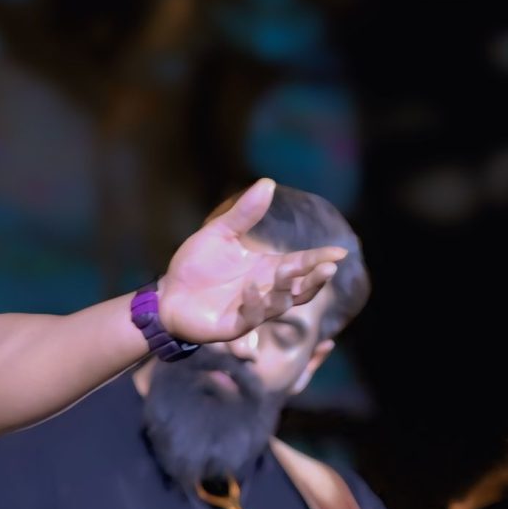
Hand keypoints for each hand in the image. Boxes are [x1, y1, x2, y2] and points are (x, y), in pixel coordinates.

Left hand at [154, 180, 347, 344]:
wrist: (168, 293)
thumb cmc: (196, 264)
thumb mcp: (220, 233)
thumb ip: (244, 213)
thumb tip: (268, 182)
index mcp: (267, 268)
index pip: (300, 264)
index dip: (319, 259)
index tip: (339, 252)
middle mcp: (266, 290)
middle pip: (300, 289)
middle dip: (315, 280)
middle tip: (329, 268)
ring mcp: (252, 310)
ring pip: (281, 305)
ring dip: (286, 291)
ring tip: (289, 273)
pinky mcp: (235, 326)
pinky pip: (252, 317)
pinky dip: (254, 302)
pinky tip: (251, 287)